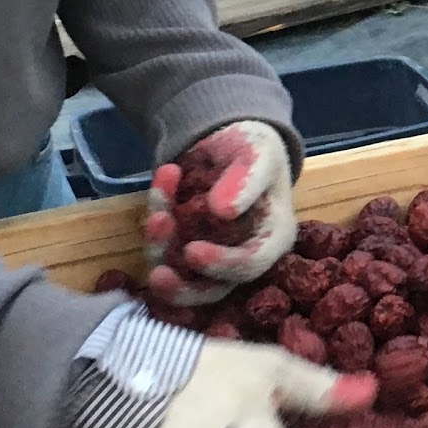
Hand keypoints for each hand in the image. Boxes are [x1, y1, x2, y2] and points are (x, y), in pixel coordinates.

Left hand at [143, 120, 295, 303]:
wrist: (227, 138)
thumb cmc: (253, 147)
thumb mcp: (258, 152)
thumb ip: (246, 180)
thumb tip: (224, 211)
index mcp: (272, 238)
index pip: (250, 265)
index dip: (222, 265)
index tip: (192, 251)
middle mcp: (243, 255)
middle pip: (213, 289)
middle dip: (182, 286)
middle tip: (158, 275)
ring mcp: (210, 254)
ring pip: (180, 273)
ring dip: (161, 247)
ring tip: (157, 213)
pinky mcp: (182, 247)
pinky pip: (163, 249)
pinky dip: (155, 224)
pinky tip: (160, 187)